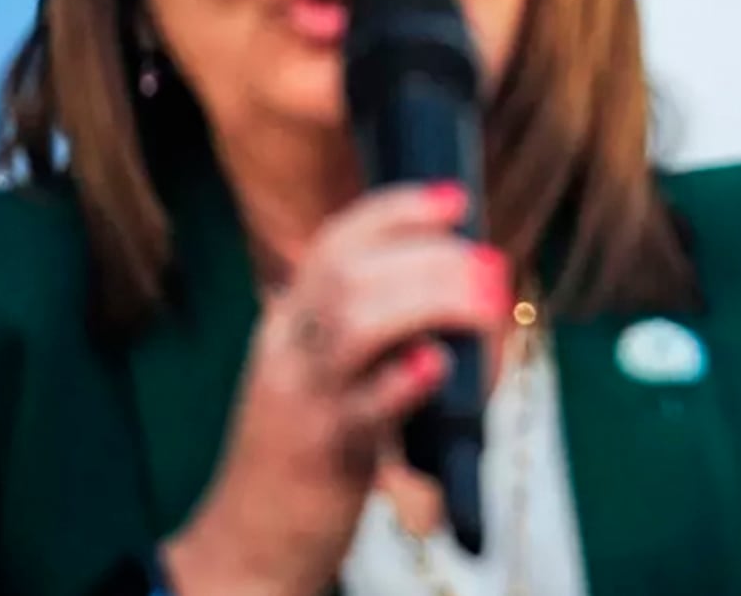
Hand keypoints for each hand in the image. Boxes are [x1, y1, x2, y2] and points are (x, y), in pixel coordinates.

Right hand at [161, 183, 509, 595]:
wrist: (250, 542)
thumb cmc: (310, 448)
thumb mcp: (330, 373)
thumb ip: (377, 325)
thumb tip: (465, 279)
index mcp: (289, 321)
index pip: (336, 242)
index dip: (398, 211)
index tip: (457, 199)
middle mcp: (288, 349)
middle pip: (351, 272)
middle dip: (430, 256)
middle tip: (490, 267)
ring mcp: (303, 399)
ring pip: (355, 322)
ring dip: (431, 300)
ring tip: (485, 304)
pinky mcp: (323, 454)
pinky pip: (363, 408)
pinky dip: (403, 382)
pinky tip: (437, 366)